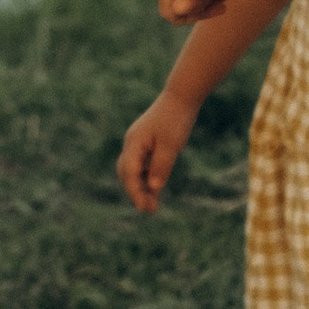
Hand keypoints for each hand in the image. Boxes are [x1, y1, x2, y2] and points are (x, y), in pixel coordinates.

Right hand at [118, 91, 199, 215]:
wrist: (181, 97)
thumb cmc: (176, 119)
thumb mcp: (171, 145)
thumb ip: (161, 166)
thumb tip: (153, 188)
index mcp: (134, 143)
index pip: (129, 172)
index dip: (135, 192)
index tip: (144, 208)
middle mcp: (132, 143)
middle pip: (127, 173)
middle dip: (136, 193)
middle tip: (150, 210)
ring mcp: (138, 143)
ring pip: (133, 170)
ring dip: (141, 187)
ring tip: (153, 205)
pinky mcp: (147, 143)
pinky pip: (142, 165)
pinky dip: (146, 178)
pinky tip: (155, 189)